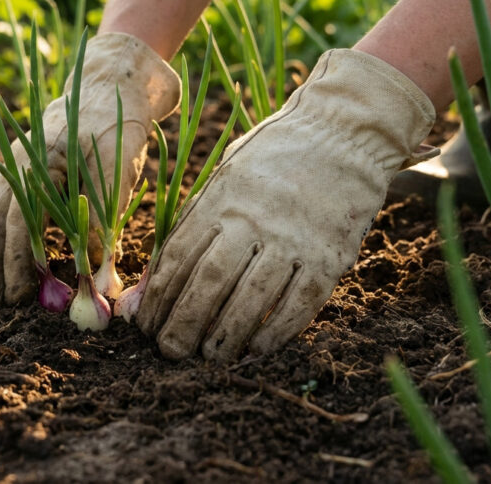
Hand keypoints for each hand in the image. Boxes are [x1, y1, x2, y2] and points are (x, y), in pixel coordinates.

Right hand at [0, 33, 179, 309]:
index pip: (21, 219)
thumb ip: (104, 219)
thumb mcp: (119, 170)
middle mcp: (16, 163)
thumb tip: (97, 275)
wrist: (110, 85)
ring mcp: (11, 165)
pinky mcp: (16, 172)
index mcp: (40, 160)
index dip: (19, 260)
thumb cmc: (118, 127)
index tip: (21, 294)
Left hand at [136, 49, 435, 359]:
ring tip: (210, 356)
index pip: (178, 258)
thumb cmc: (272, 159)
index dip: (159, 298)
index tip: (148, 325)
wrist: (342, 133)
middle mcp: (254, 221)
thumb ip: (192, 226)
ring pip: (251, 301)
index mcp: (221, 200)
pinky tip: (254, 350)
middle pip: (210, 283)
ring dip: (225, 336)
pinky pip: (297, 306)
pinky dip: (273, 333)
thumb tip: (155, 281)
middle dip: (184, 324)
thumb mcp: (224, 179)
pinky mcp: (329, 257)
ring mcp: (294, 241)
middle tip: (171, 352)